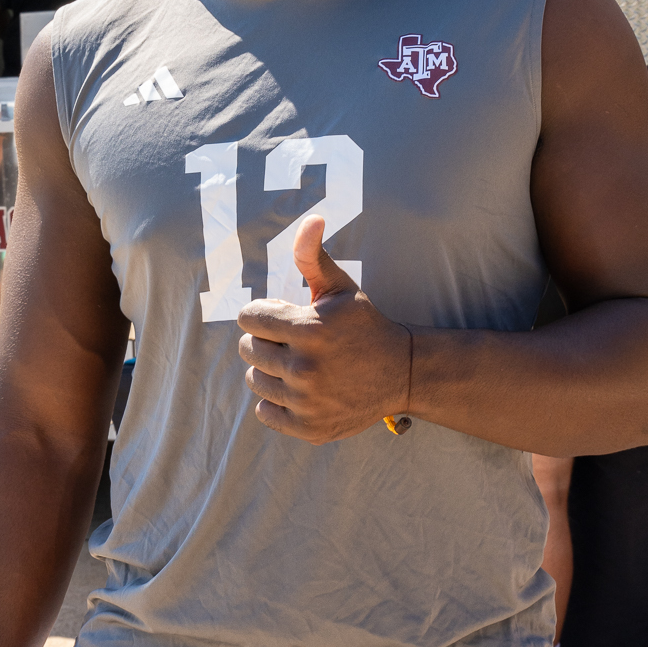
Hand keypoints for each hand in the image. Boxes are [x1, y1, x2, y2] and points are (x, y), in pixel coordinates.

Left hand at [236, 215, 410, 443]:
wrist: (400, 373)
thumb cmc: (363, 326)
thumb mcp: (340, 288)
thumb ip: (313, 256)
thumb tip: (311, 219)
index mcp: (309, 329)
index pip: (248, 318)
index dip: (264, 314)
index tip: (285, 317)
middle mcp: (304, 368)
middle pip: (247, 349)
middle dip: (265, 341)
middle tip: (293, 342)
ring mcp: (306, 401)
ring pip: (254, 380)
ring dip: (270, 371)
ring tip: (298, 365)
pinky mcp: (308, 427)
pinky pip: (265, 412)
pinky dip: (277, 401)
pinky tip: (301, 390)